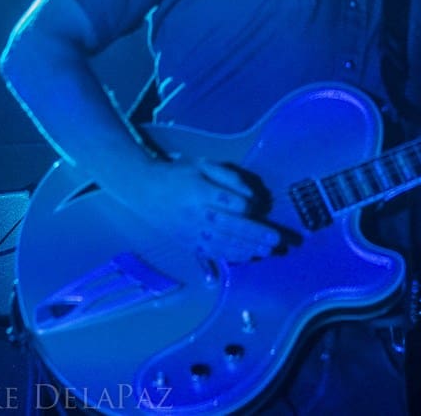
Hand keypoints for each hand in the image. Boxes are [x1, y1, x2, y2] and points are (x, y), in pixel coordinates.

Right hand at [111, 157, 279, 262]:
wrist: (144, 190)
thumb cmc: (179, 174)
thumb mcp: (203, 165)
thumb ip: (229, 177)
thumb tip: (252, 197)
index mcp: (201, 192)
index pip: (233, 203)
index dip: (251, 207)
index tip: (262, 207)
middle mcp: (197, 215)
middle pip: (232, 226)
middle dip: (256, 234)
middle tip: (277, 240)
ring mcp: (192, 232)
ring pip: (224, 243)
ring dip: (247, 248)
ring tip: (267, 251)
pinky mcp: (188, 243)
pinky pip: (212, 252)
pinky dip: (231, 255)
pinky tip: (247, 256)